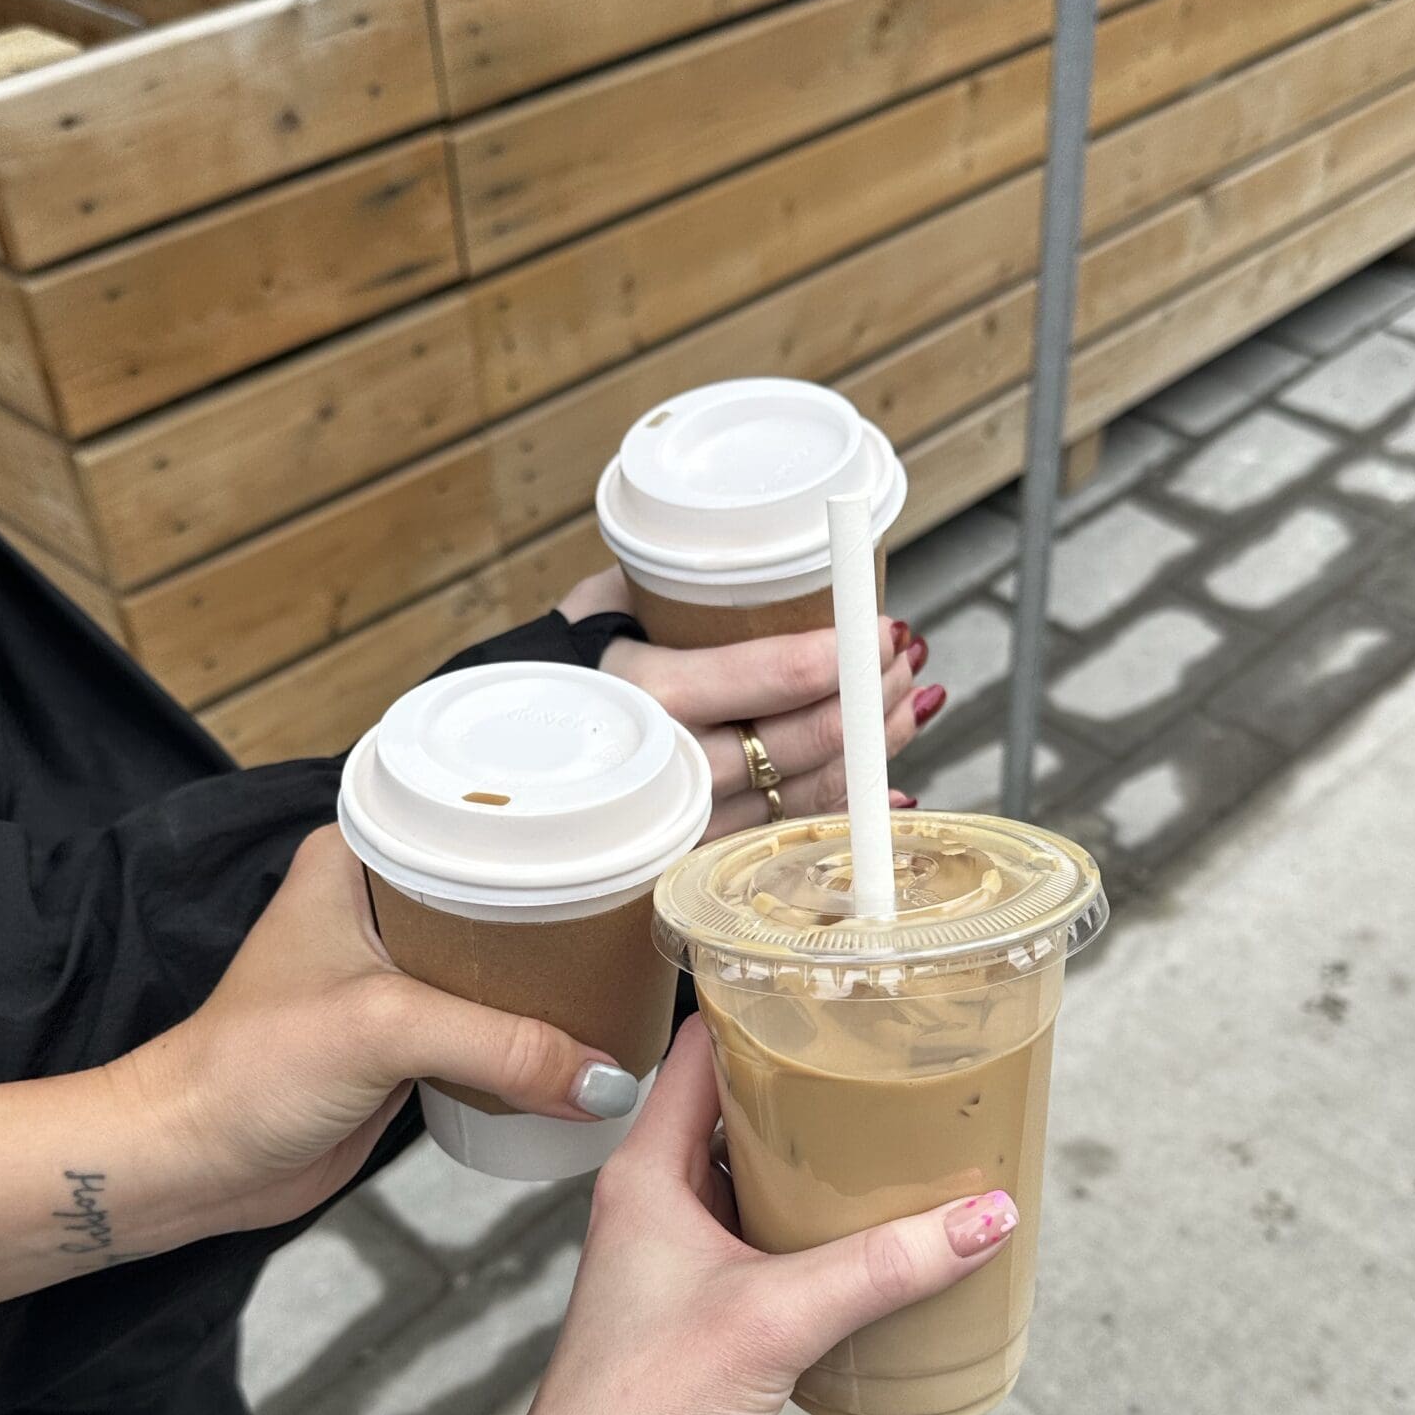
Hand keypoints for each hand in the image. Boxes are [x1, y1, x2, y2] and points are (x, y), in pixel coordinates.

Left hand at [0, 829, 633, 1306]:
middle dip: (572, 899)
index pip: (469, 807)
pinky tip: (588, 1033)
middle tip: (647, 901)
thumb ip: (502, 1045)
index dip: (545, 811)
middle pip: (503, 882)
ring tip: (634, 965)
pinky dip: (537, 1030)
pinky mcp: (409, 1035)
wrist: (194, 1162)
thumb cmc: (245, 1070)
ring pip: (504, 956)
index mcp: (358, 856)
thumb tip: (603, 1078)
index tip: (621, 820)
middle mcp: (381, 902)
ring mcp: (397, 970)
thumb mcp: (385, 1030)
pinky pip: (494, 1019)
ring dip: (559, 972)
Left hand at [466, 1021, 1018, 1414]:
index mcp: (646, 1174)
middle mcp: (657, 1208)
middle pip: (740, 1118)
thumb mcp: (777, 1320)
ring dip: (823, 1174)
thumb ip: (884, 1266)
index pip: (700, 1053)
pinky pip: (772, 1256)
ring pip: (759, 1190)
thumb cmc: (637, 1414)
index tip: (836, 992)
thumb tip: (984, 1217)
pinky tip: (879, 1250)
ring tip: (904, 1149)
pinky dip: (821, 1243)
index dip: (762, 1014)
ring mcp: (680, 1267)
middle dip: (815, 1096)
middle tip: (894, 1071)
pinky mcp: (705, 1324)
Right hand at [560, 568, 941, 836]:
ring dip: (875, 747)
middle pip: (800, 741)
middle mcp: (669, 767)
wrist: (507, 758)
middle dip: (869, 696)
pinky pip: (793, 835)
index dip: (833, 656)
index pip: (758, 680)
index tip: (880, 627)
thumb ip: (675, 586)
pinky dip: (852, 808)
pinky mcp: (703, 856)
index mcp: (643, 695)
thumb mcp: (603, 606)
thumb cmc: (566, 667)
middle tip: (900, 655)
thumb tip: (780, 558)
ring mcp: (690, 821)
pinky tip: (892, 782)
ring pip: (809, 791)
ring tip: (907, 699)